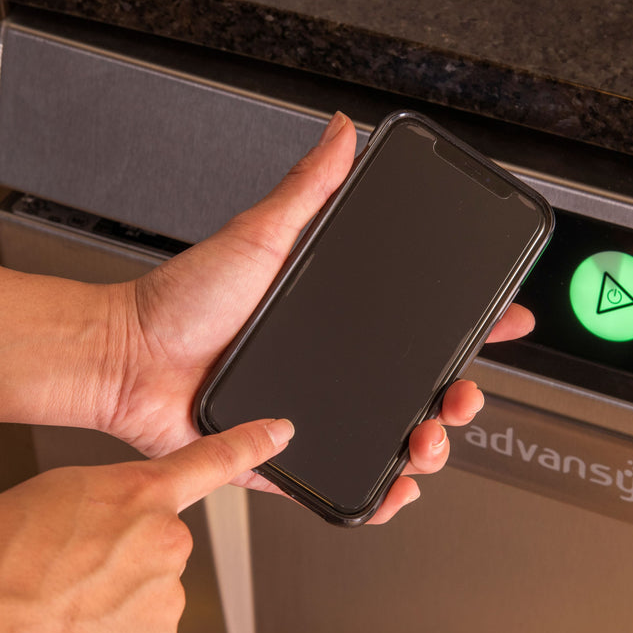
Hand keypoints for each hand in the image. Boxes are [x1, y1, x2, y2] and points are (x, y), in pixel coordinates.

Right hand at [0, 419, 290, 632]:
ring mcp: (167, 600)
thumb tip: (107, 541)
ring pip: (145, 606)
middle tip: (66, 582)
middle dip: (122, 569)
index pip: (211, 461)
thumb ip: (100, 511)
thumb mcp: (47, 498)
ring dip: (112, 613)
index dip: (251, 445)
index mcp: (138, 494)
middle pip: (157, 556)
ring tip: (58, 614)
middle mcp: (166, 542)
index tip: (280, 432)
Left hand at [99, 113, 533, 522]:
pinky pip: (346, 487)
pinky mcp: (288, 461)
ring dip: (430, 449)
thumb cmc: (181, 301)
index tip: (506, 321)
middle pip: (422, 392)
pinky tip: (396, 490)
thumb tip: (341, 133)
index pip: (420, 327)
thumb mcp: (257, 236)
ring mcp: (316, 418)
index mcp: (336, 324)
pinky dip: (380, 499)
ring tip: (427, 441)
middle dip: (461, 399)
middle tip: (462, 394)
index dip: (472, 328)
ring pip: (395, 443)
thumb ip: (306, 190)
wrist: (127, 360)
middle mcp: (333, 373)